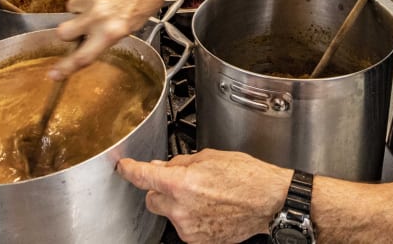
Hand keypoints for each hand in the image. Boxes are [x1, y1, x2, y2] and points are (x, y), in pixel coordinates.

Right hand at [50, 0, 169, 78]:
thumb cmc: (143, 2)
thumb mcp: (129, 27)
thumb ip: (105, 36)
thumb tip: (86, 42)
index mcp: (111, 33)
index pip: (83, 56)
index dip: (66, 67)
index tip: (54, 74)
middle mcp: (98, 17)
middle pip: (64, 32)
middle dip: (66, 32)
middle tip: (77, 27)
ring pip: (71, 7)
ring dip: (81, 7)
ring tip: (100, 1)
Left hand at [117, 150, 290, 243]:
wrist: (268, 201)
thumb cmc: (247, 177)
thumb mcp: (211, 157)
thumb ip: (180, 163)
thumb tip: (162, 167)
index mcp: (182, 182)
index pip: (143, 176)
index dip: (129, 170)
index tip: (124, 167)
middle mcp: (181, 208)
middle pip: (151, 199)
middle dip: (159, 190)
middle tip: (179, 182)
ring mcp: (188, 227)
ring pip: (168, 214)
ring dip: (176, 204)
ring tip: (203, 196)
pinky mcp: (197, 240)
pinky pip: (183, 226)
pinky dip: (189, 217)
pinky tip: (208, 209)